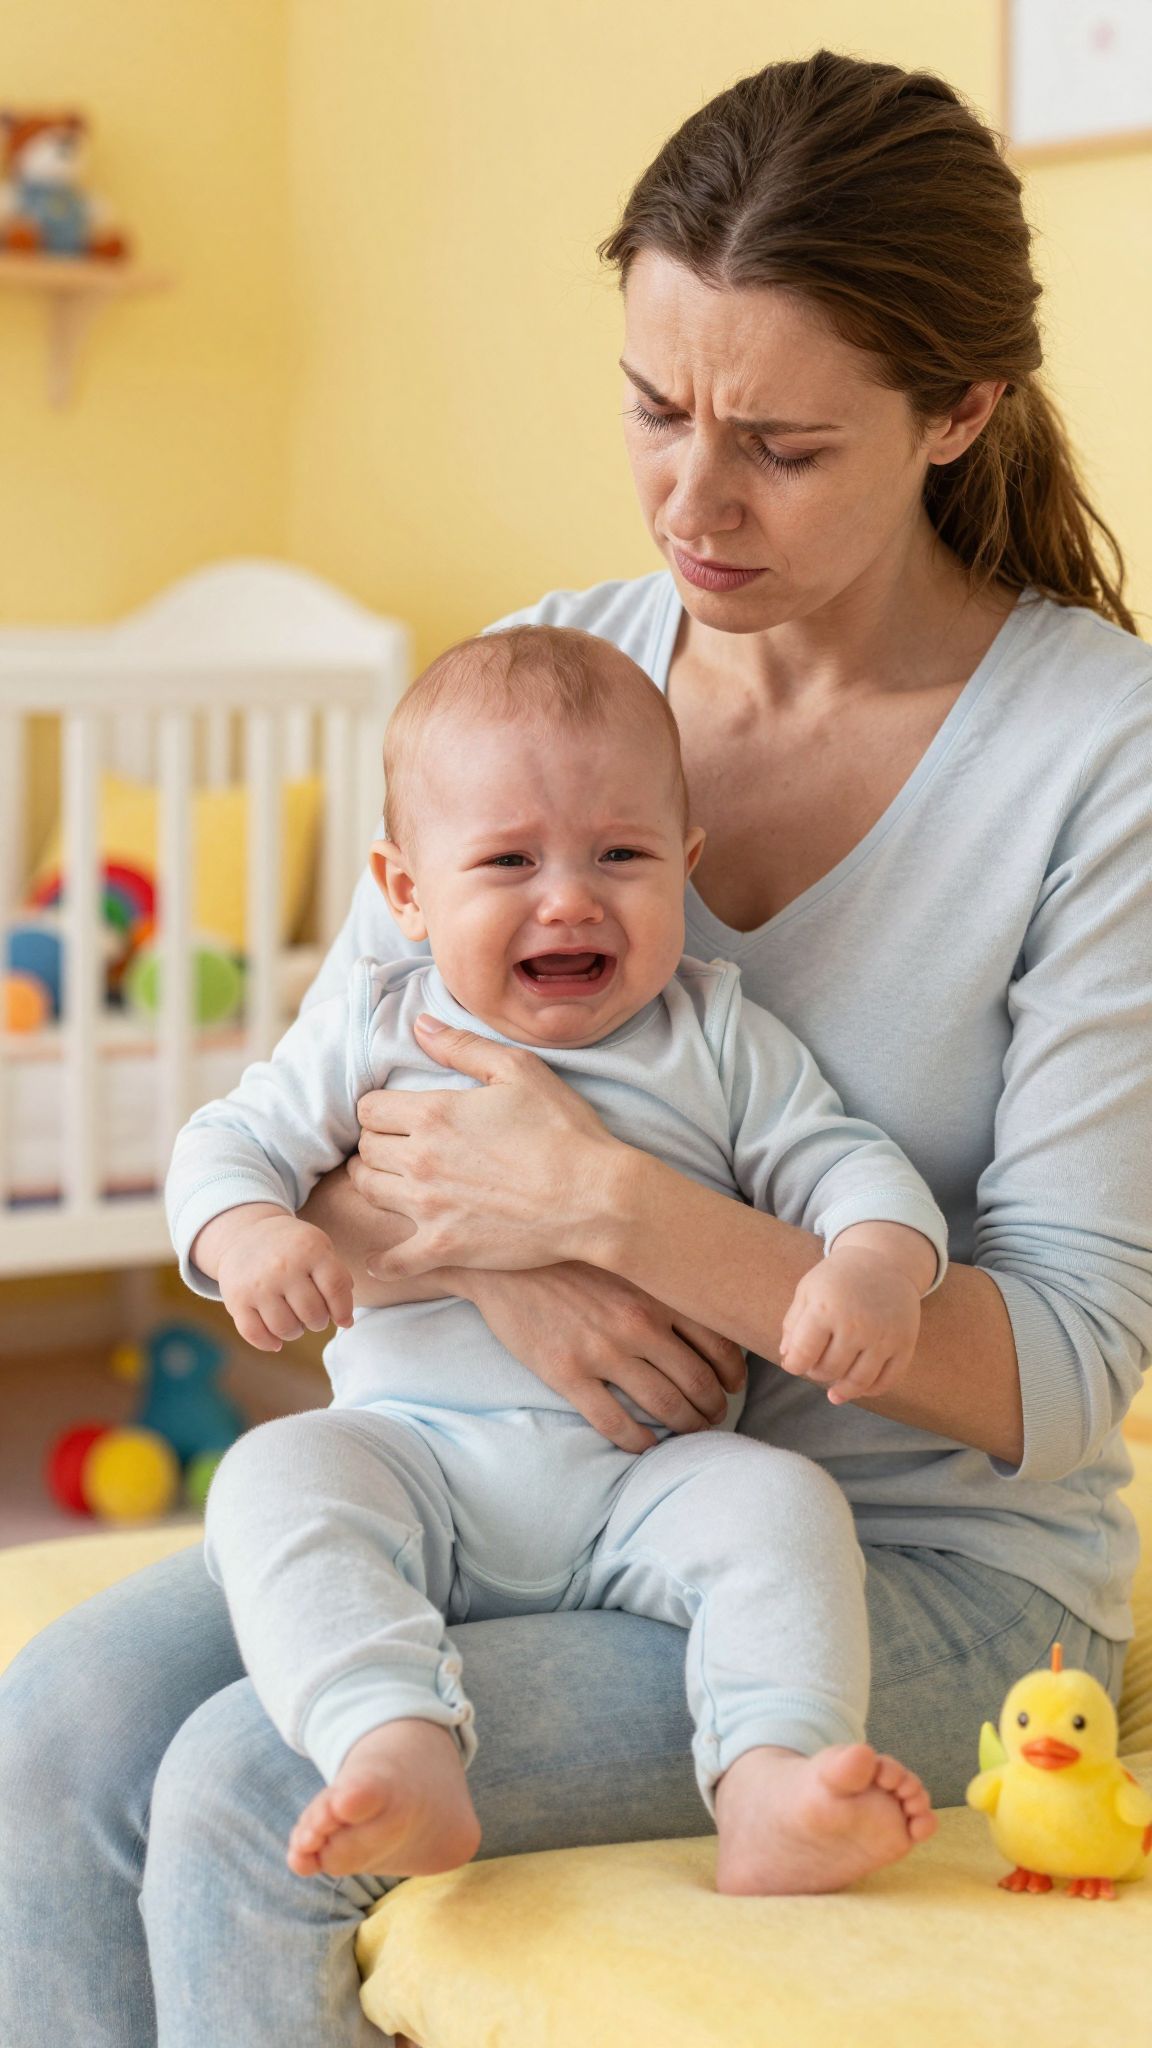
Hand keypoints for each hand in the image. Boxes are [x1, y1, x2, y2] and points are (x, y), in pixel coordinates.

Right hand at [216, 1212, 355, 1352]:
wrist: (244, 1234)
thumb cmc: (292, 1247)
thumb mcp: (319, 1247)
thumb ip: (337, 1278)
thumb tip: (345, 1320)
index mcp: (310, 1249)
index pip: (336, 1288)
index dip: (343, 1310)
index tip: (343, 1319)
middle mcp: (283, 1266)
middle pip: (313, 1314)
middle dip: (318, 1322)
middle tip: (313, 1315)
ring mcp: (258, 1284)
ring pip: (286, 1329)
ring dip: (295, 1332)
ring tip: (294, 1320)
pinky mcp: (236, 1300)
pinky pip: (255, 1334)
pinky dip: (269, 1343)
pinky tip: (276, 1339)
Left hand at [352, 1014, 623, 1277]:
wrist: (595, 1197)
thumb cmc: (563, 1129)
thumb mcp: (519, 1071)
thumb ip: (462, 1047)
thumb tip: (420, 1025)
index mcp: (432, 1113)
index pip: (369, 1108)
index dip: (380, 1108)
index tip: (396, 1113)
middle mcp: (420, 1160)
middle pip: (365, 1149)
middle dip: (377, 1142)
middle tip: (397, 1145)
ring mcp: (429, 1207)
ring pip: (369, 1192)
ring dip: (376, 1183)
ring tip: (393, 1181)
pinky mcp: (444, 1247)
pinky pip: (393, 1259)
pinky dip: (383, 1259)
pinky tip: (382, 1258)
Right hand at [459, 1262, 746, 1451]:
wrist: (501, 1260)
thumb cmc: (568, 1255)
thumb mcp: (624, 1257)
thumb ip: (661, 1281)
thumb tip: (705, 1302)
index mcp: (656, 1293)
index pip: (719, 1343)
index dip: (734, 1373)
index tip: (733, 1385)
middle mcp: (637, 1323)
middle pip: (698, 1381)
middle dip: (713, 1406)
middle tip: (715, 1416)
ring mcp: (602, 1351)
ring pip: (664, 1406)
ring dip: (686, 1426)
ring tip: (690, 1431)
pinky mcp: (567, 1373)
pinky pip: (615, 1423)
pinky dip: (639, 1442)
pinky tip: (645, 1444)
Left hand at [778, 1248, 921, 1404]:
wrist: (885, 1260)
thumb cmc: (839, 1277)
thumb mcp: (808, 1290)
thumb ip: (793, 1324)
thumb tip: (788, 1357)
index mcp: (825, 1309)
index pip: (802, 1355)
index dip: (793, 1364)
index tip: (794, 1363)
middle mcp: (856, 1324)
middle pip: (828, 1370)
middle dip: (816, 1372)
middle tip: (817, 1363)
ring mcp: (882, 1336)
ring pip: (857, 1382)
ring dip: (841, 1388)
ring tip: (833, 1387)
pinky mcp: (904, 1344)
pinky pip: (886, 1382)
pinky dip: (869, 1390)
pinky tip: (858, 1385)